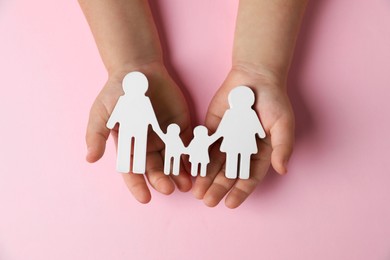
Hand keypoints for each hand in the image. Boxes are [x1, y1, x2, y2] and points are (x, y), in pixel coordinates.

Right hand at [86, 62, 192, 202]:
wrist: (139, 70)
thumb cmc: (117, 92)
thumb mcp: (102, 112)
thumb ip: (97, 135)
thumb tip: (90, 159)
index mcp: (130, 146)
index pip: (133, 171)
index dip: (138, 185)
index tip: (145, 198)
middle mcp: (148, 145)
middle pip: (156, 168)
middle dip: (162, 180)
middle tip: (170, 189)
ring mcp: (166, 137)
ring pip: (174, 161)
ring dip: (180, 173)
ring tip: (187, 184)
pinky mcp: (182, 127)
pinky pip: (188, 144)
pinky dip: (192, 155)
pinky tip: (197, 165)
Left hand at [192, 66, 294, 207]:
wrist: (255, 76)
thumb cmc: (274, 101)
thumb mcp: (283, 125)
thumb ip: (282, 147)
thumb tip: (282, 170)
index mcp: (260, 153)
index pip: (249, 177)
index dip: (240, 191)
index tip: (230, 203)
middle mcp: (241, 150)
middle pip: (228, 174)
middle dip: (218, 188)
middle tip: (207, 201)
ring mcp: (226, 140)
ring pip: (214, 163)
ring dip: (205, 178)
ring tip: (197, 192)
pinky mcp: (212, 129)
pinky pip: (204, 145)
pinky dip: (198, 157)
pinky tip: (191, 169)